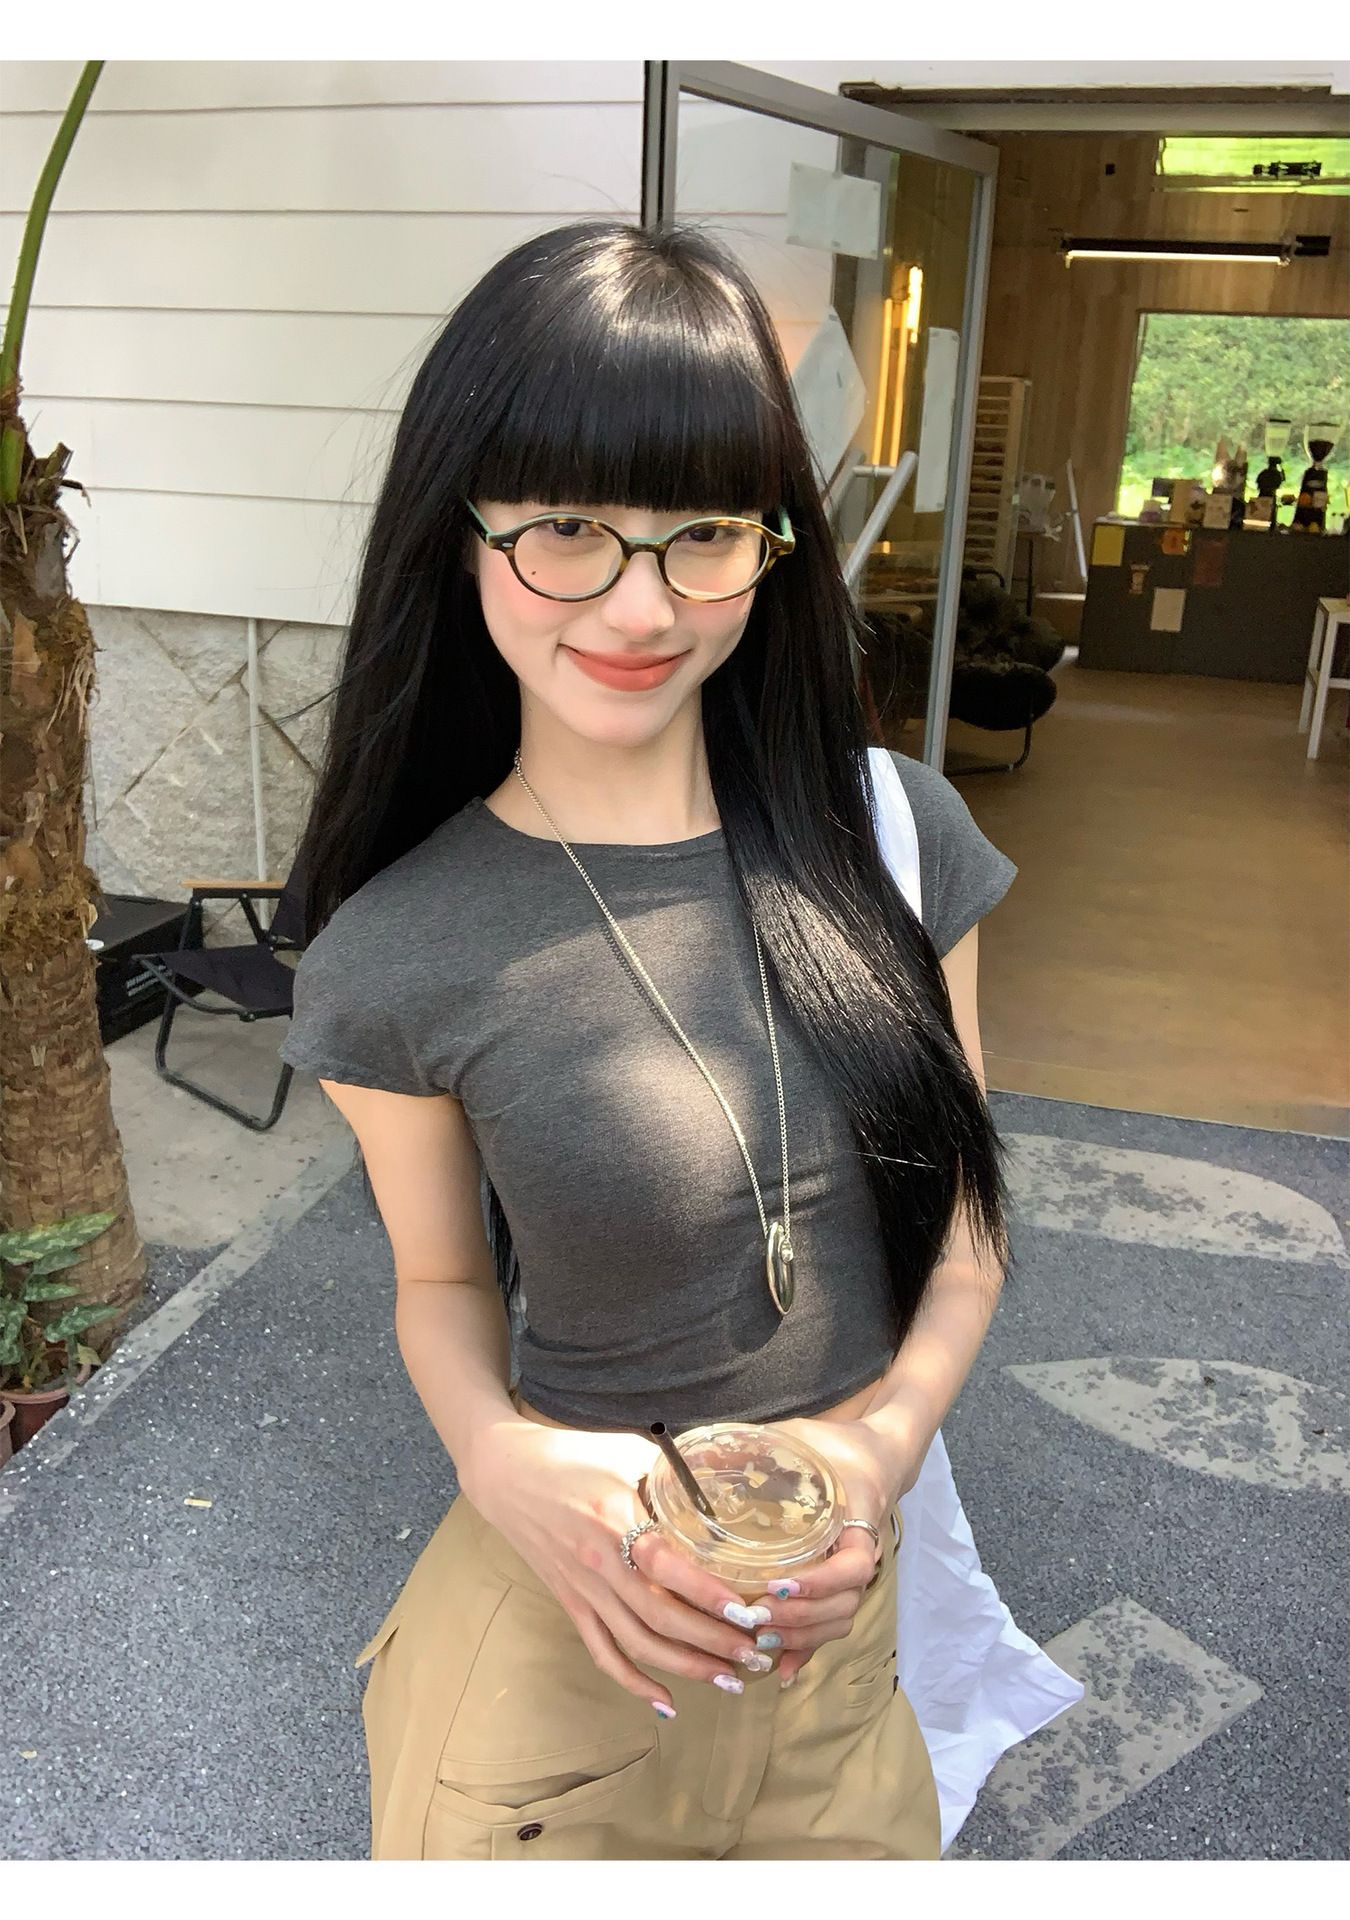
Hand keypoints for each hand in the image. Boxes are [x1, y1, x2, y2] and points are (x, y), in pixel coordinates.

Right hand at [461, 1416, 773, 1714]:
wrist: (507, 1473)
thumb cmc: (572, 1454)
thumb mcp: (627, 1450)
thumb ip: (672, 1473)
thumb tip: (722, 1491)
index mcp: (615, 1519)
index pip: (668, 1568)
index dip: (709, 1595)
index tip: (750, 1611)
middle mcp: (599, 1563)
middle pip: (661, 1617)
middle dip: (714, 1641)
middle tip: (757, 1653)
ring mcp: (583, 1589)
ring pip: (638, 1644)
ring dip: (687, 1667)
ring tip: (730, 1679)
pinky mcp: (571, 1603)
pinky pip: (603, 1652)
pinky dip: (634, 1683)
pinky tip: (666, 1702)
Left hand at [748, 1414, 918, 1687]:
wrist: (877, 1454)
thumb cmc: (835, 1445)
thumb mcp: (800, 1436)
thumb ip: (757, 1444)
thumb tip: (698, 1450)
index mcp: (858, 1519)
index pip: (855, 1566)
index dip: (819, 1584)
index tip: (778, 1584)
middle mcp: (862, 1553)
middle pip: (845, 1605)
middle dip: (799, 1618)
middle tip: (753, 1616)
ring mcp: (854, 1573)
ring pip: (839, 1621)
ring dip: (801, 1636)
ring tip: (758, 1640)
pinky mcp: (842, 1584)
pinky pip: (831, 1626)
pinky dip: (808, 1650)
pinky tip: (780, 1670)